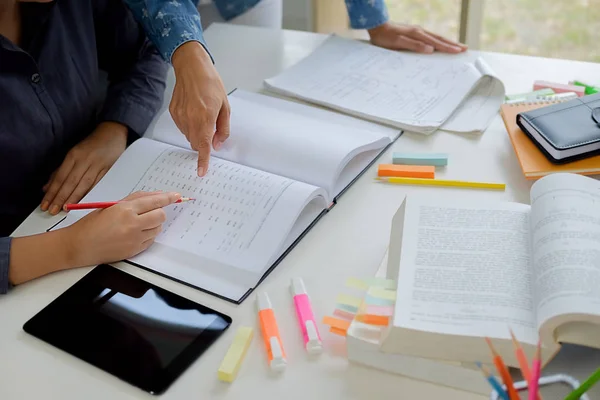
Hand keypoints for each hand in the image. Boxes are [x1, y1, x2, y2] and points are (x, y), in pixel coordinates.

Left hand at [41, 122, 127, 214]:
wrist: (113, 134)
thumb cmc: (92, 144)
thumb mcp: (74, 152)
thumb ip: (60, 170)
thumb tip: (47, 187)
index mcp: (74, 155)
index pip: (60, 177)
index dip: (52, 192)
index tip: (45, 203)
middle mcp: (84, 160)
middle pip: (70, 183)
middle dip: (60, 198)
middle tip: (52, 210)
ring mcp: (97, 166)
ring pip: (83, 186)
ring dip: (73, 199)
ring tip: (64, 209)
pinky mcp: (108, 170)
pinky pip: (96, 185)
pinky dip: (88, 195)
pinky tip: (82, 202)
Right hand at [65, 191, 180, 266]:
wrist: (79, 246)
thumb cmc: (93, 224)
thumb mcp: (112, 206)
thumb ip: (135, 199)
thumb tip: (156, 195)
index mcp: (125, 209)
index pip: (154, 201)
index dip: (167, 198)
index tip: (176, 196)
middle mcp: (132, 224)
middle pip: (160, 215)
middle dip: (159, 212)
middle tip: (150, 212)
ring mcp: (134, 239)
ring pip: (157, 228)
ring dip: (153, 224)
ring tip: (138, 224)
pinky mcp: (135, 250)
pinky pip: (151, 240)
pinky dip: (147, 235)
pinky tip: (135, 234)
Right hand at [170, 41, 229, 176]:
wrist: (191, 67)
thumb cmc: (210, 83)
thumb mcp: (225, 106)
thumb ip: (222, 129)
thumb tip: (218, 144)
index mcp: (205, 117)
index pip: (204, 145)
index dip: (203, 160)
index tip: (202, 171)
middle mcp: (190, 118)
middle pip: (196, 143)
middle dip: (204, 142)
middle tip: (211, 128)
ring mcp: (179, 116)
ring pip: (189, 136)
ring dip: (197, 133)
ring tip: (202, 114)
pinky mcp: (173, 112)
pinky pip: (182, 127)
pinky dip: (189, 125)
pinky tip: (194, 111)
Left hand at [368, 22, 466, 53]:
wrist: (376, 27)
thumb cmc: (385, 38)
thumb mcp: (398, 43)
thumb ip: (414, 46)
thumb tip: (430, 49)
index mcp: (418, 34)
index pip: (436, 43)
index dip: (448, 48)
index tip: (459, 51)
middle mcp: (420, 32)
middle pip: (440, 38)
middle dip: (452, 44)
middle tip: (465, 49)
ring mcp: (417, 31)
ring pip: (436, 37)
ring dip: (447, 42)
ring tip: (457, 46)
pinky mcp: (414, 33)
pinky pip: (430, 37)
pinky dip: (438, 41)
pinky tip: (440, 44)